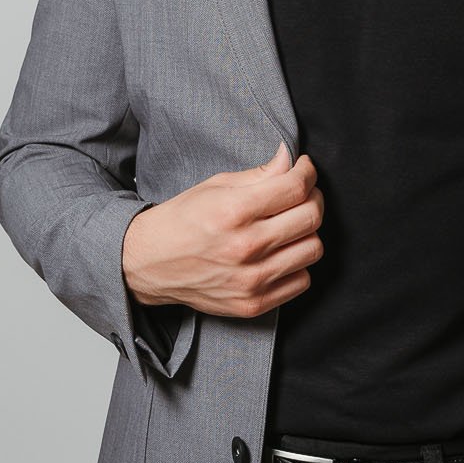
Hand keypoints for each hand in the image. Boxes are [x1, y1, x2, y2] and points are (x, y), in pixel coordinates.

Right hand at [122, 141, 323, 318]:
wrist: (149, 264)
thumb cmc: (182, 220)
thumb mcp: (215, 186)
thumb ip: (259, 174)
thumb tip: (290, 158)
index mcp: (234, 211)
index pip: (296, 187)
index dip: (308, 172)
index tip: (304, 168)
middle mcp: (245, 247)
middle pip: (311, 217)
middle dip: (313, 197)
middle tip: (300, 193)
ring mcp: (251, 280)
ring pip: (313, 249)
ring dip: (307, 232)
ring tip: (289, 224)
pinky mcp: (253, 304)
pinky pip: (302, 281)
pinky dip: (298, 264)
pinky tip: (281, 252)